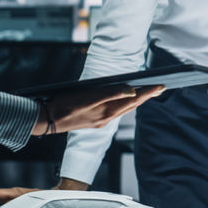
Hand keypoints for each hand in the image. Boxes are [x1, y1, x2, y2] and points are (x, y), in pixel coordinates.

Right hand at [32, 85, 164, 135]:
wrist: (47, 120)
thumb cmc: (64, 106)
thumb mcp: (88, 97)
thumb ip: (111, 93)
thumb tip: (132, 91)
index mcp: (107, 112)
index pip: (133, 100)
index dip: (148, 93)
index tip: (161, 86)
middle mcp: (107, 118)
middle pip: (132, 106)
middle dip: (147, 96)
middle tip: (160, 88)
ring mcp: (101, 121)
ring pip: (125, 109)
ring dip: (137, 101)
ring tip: (148, 92)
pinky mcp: (96, 121)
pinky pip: (116, 112)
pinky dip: (125, 105)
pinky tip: (126, 101)